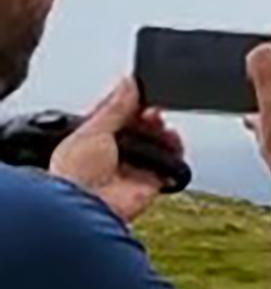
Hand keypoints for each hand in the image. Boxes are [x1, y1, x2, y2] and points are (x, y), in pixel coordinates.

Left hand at [49, 77, 183, 223]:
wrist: (87, 206)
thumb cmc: (75, 173)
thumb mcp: (93, 128)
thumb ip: (115, 107)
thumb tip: (128, 82)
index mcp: (92, 137)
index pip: (118, 114)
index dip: (131, 103)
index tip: (143, 90)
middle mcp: (114, 152)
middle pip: (141, 127)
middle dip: (149, 116)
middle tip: (153, 110)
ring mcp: (133, 167)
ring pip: (157, 144)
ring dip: (163, 132)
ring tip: (161, 125)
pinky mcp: (150, 182)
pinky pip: (171, 164)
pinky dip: (176, 152)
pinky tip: (173, 141)